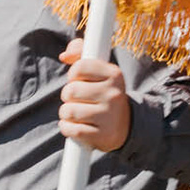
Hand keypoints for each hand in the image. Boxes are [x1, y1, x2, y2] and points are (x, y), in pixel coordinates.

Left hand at [58, 37, 129, 152]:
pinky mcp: (103, 135)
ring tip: (76, 113)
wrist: (125, 125)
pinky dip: (67, 128)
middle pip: (70, 90)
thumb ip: (80, 54)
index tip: (79, 80)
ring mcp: (109, 116)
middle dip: (68, 96)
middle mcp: (114, 94)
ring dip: (66, 114)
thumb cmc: (104, 93)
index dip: (73, 75)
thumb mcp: (99, 71)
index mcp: (114, 74)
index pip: (79, 67)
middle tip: (77, 99)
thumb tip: (64, 56)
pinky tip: (75, 126)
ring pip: (68, 111)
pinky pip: (71, 130)